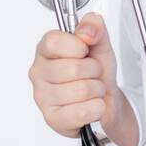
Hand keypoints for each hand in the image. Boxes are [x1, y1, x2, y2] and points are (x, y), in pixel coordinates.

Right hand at [28, 12, 120, 137]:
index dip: (77, 46)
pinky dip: (96, 108)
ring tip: (92, 90)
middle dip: (93, 71)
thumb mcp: (100, 45)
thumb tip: (90, 26)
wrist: (105, 102)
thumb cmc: (96, 74)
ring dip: (96, 90)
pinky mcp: (53, 119)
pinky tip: (90, 106)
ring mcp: (43, 97)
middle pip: (72, 68)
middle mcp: (39, 73)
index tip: (84, 51)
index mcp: (45, 51)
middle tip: (92, 74)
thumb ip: (95, 28)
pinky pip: (82, 112)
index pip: (54, 42)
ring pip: (81, 90)